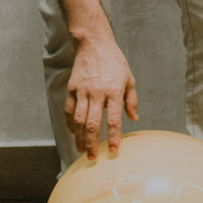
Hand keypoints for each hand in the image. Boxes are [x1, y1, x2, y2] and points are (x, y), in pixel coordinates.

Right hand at [65, 36, 138, 158]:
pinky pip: (69, 110)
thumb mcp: (129, 79)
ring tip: (81, 149)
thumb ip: (131, 100)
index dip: (114, 137)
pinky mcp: (72, 88)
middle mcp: (97, 93)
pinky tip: (73, 133)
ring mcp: (82, 91)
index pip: (114, 120)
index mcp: (114, 92)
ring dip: (79, 138)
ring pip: (78, 120)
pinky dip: (70, 124)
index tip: (114, 151)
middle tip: (93, 157)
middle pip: (92, 124)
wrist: (94, 44)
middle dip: (92, 144)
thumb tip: (134, 118)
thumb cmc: (114, 62)